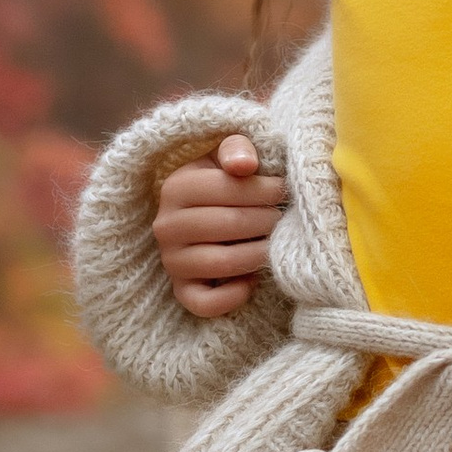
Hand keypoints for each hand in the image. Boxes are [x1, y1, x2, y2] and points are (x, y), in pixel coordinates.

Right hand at [153, 133, 284, 315]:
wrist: (218, 214)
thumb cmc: (230, 181)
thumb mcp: (230, 155)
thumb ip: (237, 148)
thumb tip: (244, 166)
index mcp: (176, 186)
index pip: (225, 188)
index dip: (262, 189)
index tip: (284, 189)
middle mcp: (166, 225)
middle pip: (227, 224)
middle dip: (266, 220)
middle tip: (285, 217)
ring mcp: (171, 261)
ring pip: (221, 263)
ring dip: (258, 254)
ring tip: (276, 243)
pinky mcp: (181, 290)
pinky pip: (204, 303)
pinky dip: (233, 296)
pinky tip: (253, 280)